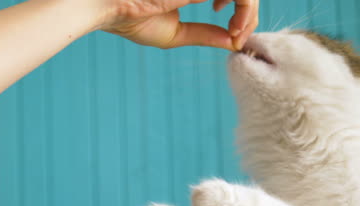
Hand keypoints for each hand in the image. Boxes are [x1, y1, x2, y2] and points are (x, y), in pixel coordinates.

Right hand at [99, 0, 258, 49]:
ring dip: (249, 12)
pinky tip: (234, 29)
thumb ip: (204, 35)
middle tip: (239, 36)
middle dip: (250, 14)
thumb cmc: (131, 19)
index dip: (243, 14)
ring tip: (237, 33)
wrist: (109, 8)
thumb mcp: (175, 33)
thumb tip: (232, 43)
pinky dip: (244, 9)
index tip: (233, 36)